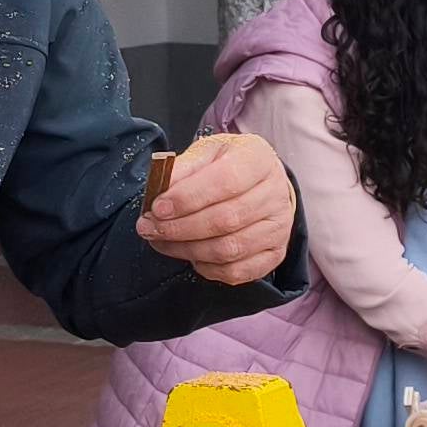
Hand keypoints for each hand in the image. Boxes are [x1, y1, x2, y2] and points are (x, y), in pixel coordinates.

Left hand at [140, 130, 295, 285]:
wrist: (259, 184)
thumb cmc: (227, 165)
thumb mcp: (205, 153)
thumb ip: (182, 168)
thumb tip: (159, 188)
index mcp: (259, 159)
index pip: (226, 181)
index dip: (188, 198)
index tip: (157, 207)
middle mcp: (276, 194)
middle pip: (226, 219)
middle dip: (179, 228)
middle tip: (148, 228)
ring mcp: (278, 228)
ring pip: (229, 249)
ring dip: (187, 250)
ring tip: (161, 241)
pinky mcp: (275, 254)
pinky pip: (236, 272)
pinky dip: (207, 268)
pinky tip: (190, 256)